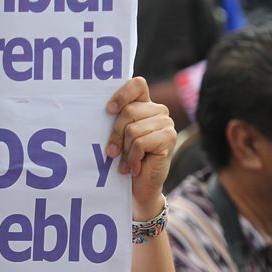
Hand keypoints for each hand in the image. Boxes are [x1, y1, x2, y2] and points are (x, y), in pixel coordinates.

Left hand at [105, 76, 175, 218]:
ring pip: (133, 130)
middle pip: (129, 111)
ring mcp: (166, 123)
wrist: (139, 187)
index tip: (108, 111)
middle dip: (115, 135)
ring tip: (126, 161)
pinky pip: (141, 142)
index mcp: (144, 104)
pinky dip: (133, 158)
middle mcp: (157, 110)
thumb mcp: (117, 137)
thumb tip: (102, 111)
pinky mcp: (170, 137)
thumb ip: (115, 120)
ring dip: (125, 150)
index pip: (137, 84)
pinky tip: (135, 167)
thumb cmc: (124, 160)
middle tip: (112, 152)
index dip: (122, 94)